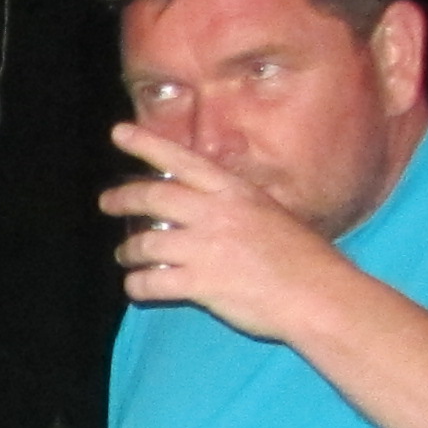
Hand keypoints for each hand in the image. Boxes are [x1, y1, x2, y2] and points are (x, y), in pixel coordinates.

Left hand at [100, 122, 362, 343]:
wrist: (319, 294)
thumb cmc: (303, 257)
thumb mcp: (269, 213)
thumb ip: (233, 206)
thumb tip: (204, 206)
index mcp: (234, 191)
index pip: (181, 160)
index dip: (146, 144)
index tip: (118, 132)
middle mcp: (215, 213)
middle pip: (152, 197)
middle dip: (122, 197)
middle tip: (107, 201)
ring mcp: (205, 248)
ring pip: (145, 243)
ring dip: (128, 251)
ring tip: (126, 256)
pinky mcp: (200, 284)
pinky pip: (150, 283)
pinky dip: (137, 286)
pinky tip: (137, 288)